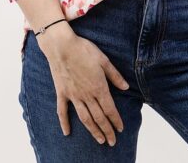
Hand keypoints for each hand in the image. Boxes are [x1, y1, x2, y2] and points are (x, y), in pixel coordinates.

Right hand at [37, 26, 129, 146]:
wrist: (62, 46)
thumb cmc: (84, 50)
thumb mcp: (104, 60)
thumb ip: (115, 75)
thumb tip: (126, 87)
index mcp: (99, 87)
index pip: (110, 109)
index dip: (116, 120)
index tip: (120, 129)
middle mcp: (86, 95)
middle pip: (98, 117)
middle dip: (107, 130)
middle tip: (112, 142)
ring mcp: (73, 95)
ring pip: (84, 118)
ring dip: (92, 131)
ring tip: (99, 140)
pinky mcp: (62, 93)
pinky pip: (62, 111)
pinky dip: (64, 123)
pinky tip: (67, 132)